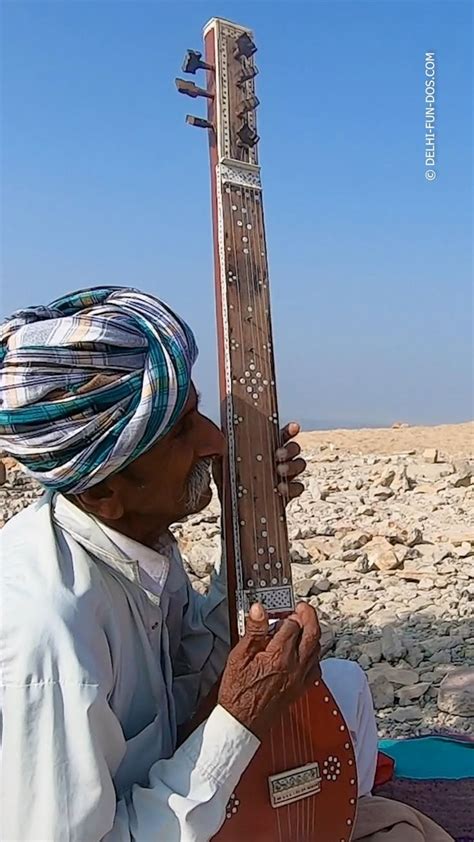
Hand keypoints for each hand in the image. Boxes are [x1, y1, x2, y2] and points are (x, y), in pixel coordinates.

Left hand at [212, 421, 305, 505]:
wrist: (233, 506)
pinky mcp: (288, 492)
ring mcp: (286, 475)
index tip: (293, 428)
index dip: (290, 430)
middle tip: (278, 455)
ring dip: (292, 466)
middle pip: (294, 448)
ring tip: (279, 470)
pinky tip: (281, 489)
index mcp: (267, 447)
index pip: (281, 435)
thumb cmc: (230, 479)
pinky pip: (298, 487)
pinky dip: (292, 487)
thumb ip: (223, 450)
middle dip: (289, 450)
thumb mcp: (223, 463)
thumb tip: (219, 441)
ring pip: (300, 464)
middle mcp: (280, 458)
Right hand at [218, 602, 320, 738]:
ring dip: (312, 633)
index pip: (291, 625)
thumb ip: (253, 631)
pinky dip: (314, 654)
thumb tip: (259, 609)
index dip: (285, 614)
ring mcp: (300, 679)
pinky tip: (304, 652)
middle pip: (312, 634)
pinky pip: (316, 667)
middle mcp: (295, 667)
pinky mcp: (301, 688)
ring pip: (317, 649)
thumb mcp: (239, 656)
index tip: (277, 610)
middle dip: (309, 616)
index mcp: (279, 657)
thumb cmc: (237, 692)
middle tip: (301, 608)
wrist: (242, 723)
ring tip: (301, 625)